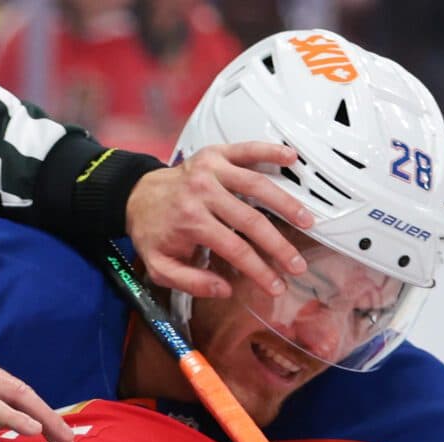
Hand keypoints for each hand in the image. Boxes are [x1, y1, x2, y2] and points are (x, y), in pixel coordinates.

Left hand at [124, 142, 316, 302]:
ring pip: (257, 185)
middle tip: (297, 264)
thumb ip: (191, 282)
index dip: (260, 270)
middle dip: (279, 246)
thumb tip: (224, 289)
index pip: (235, 249)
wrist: (136, 196)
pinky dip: (270, 151)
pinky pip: (247, 149)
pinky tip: (291, 158)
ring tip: (307, 220)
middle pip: (251, 220)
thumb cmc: (153, 232)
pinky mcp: (215, 153)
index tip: (276, 285)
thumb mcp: (160, 267)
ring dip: (286, 203)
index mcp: (190, 221)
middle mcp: (202, 192)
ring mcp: (211, 169)